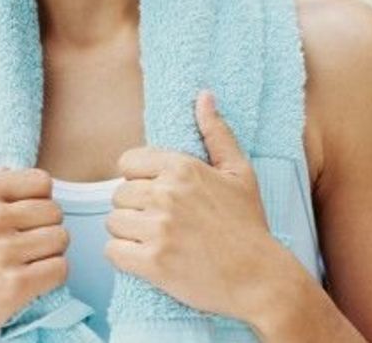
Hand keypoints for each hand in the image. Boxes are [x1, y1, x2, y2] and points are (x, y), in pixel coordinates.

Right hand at [0, 164, 68, 342]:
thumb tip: (2, 168)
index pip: (42, 181)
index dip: (38, 199)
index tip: (25, 216)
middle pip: (55, 211)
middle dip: (45, 227)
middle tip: (25, 242)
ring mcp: (4, 253)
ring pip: (61, 239)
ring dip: (50, 252)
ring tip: (27, 261)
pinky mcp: (14, 286)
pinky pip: (60, 268)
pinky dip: (51, 276)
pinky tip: (32, 279)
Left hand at [105, 91, 293, 321]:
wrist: (259, 276)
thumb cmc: (248, 224)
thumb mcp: (239, 172)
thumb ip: (216, 132)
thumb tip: (203, 96)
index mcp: (183, 168)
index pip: (128, 162)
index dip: (139, 179)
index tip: (158, 194)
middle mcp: (167, 195)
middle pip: (119, 194)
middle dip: (135, 209)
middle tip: (161, 222)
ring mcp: (158, 230)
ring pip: (113, 223)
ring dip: (128, 233)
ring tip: (156, 240)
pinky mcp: (152, 263)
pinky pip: (113, 252)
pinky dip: (125, 257)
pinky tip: (148, 258)